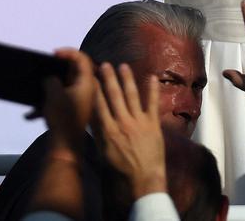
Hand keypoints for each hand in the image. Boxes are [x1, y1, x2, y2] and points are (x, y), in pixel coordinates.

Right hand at [41, 49, 96, 149]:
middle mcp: (87, 89)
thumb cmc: (62, 117)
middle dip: (57, 70)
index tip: (53, 53)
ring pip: (64, 87)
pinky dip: (47, 103)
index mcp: (88, 82)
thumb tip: (51, 79)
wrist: (66, 146)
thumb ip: (52, 80)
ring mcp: (81, 100)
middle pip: (73, 71)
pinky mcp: (74, 110)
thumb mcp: (54, 94)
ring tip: (34, 93)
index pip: (82, 58)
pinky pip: (60, 100)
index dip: (68, 52)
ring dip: (49, 89)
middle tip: (45, 69)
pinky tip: (31, 114)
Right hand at [93, 62, 167, 199]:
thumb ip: (99, 133)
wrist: (143, 179)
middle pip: (114, 96)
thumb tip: (92, 117)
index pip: (99, 105)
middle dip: (109, 79)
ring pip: (131, 95)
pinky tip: (151, 76)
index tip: (91, 76)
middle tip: (105, 65)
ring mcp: (139, 122)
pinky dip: (152, 89)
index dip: (95, 89)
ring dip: (127, 79)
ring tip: (123, 66)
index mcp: (108, 131)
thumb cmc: (121, 170)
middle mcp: (122, 123)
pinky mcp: (153, 124)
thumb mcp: (104, 152)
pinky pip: (152, 103)